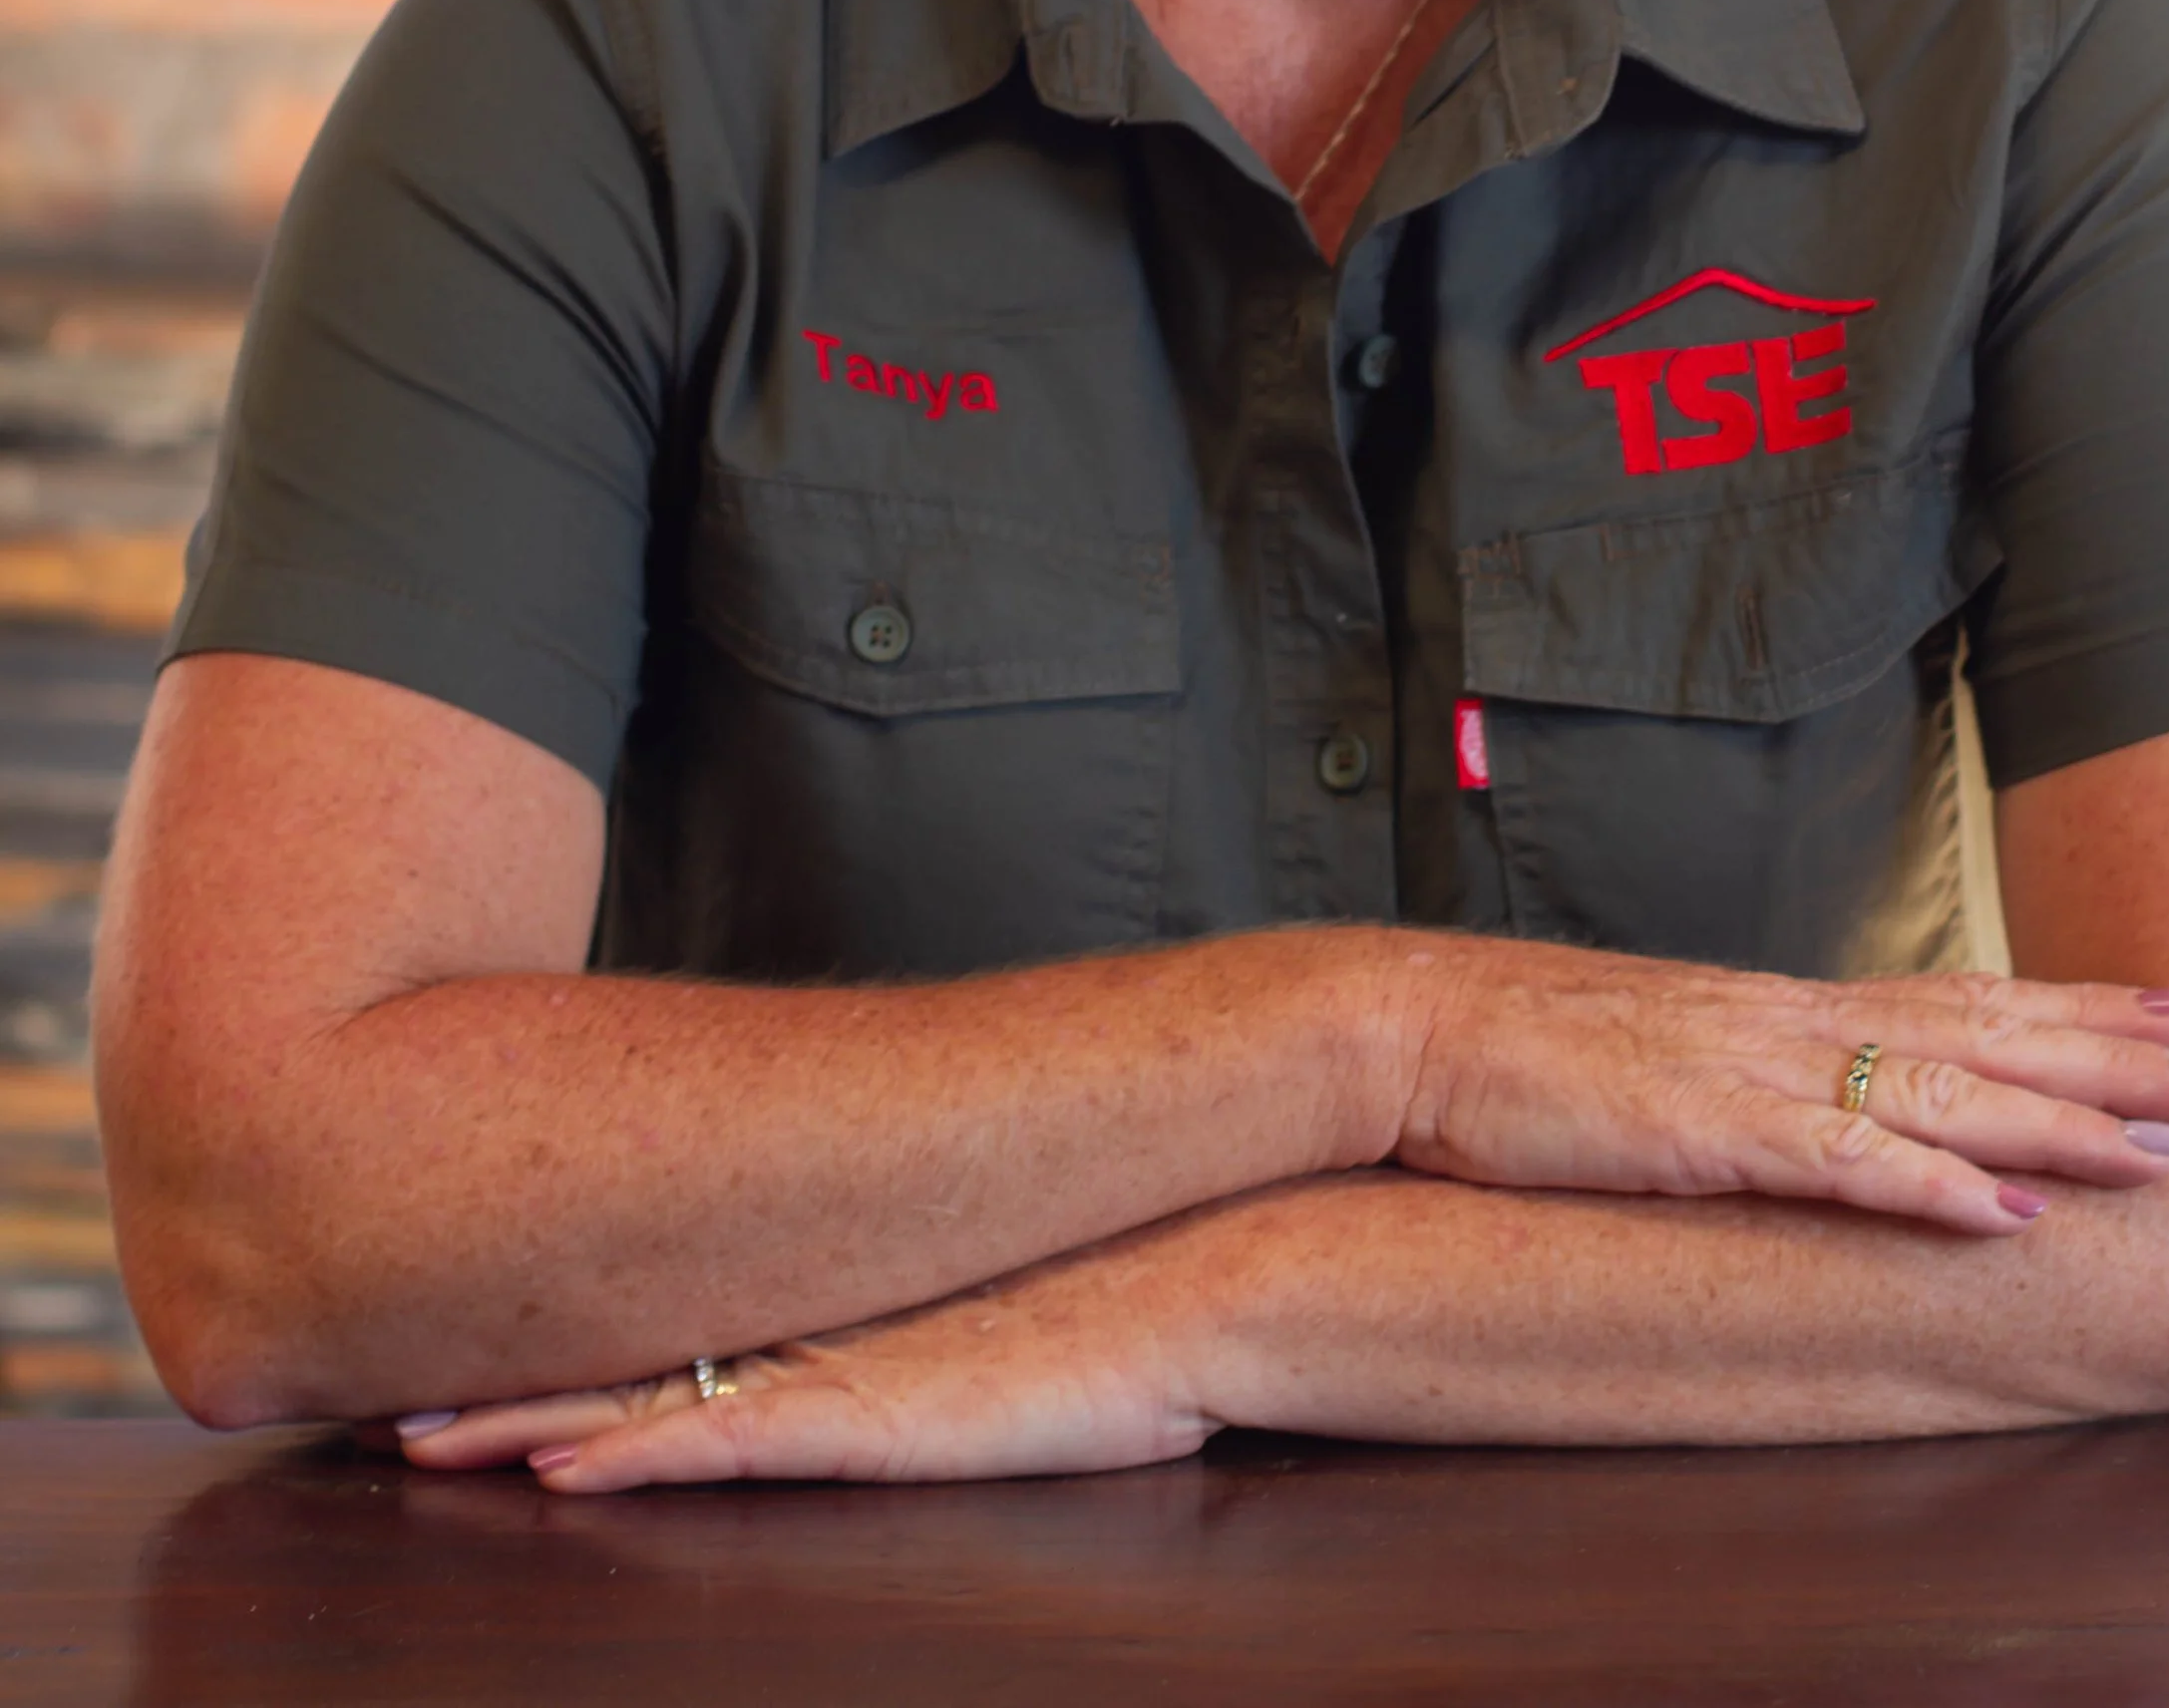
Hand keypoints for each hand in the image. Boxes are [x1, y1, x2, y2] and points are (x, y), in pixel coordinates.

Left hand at [392, 1237, 1222, 1492]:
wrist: (1207, 1269)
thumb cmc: (1126, 1300)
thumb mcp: (1000, 1311)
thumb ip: (926, 1314)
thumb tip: (895, 1322)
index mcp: (833, 1297)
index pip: (663, 1316)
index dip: (552, 1339)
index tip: (451, 1349)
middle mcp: (815, 1322)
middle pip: (622, 1349)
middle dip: (497, 1373)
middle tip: (382, 1397)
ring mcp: (837, 1367)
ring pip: (641, 1399)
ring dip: (525, 1424)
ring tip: (412, 1440)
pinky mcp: (871, 1418)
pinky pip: (723, 1445)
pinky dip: (633, 1462)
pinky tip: (556, 1478)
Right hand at [1395, 942, 2168, 1234]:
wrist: (1411, 1029)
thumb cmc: (1521, 1051)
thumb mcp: (1659, 1051)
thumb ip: (1745, 1072)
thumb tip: (1814, 1100)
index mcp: (1777, 1008)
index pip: (1956, 994)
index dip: (2069, 1001)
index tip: (2168, 1001)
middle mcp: (1784, 1024)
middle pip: (1978, 1033)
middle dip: (2107, 1056)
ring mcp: (1749, 1075)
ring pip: (1937, 1095)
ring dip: (2056, 1124)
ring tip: (2160, 1147)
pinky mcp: (1704, 1133)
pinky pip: (1838, 1166)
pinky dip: (1929, 1191)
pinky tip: (2002, 1216)